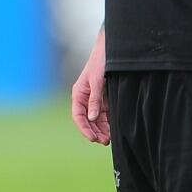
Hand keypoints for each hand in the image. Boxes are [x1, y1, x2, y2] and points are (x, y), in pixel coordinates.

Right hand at [71, 29, 109, 144]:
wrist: (111, 49)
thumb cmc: (101, 62)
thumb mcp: (97, 80)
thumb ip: (95, 99)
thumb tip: (92, 118)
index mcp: (79, 93)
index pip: (78, 116)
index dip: (84, 128)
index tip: (92, 138)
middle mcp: (85, 98)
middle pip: (87, 120)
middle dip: (94, 132)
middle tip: (104, 141)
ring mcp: (95, 99)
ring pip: (96, 120)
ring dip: (102, 129)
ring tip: (110, 139)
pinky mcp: (104, 99)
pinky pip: (104, 115)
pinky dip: (108, 123)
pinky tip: (113, 130)